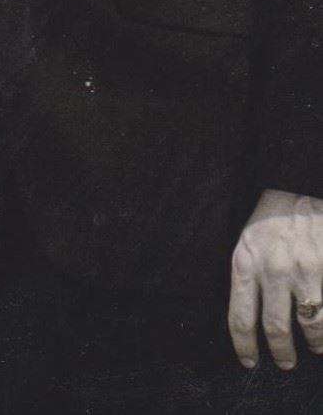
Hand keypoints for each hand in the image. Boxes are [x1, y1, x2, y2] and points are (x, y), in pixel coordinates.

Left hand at [229, 189, 322, 369]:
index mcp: (243, 264)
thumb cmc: (268, 220)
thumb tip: (248, 315)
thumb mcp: (245, 244)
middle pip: (275, 328)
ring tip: (314, 348)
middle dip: (281, 353)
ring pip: (309, 324)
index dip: (244, 346)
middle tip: (285, 362)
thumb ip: (247, 277)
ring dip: (313, 343)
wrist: (295, 190)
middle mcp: (270, 271)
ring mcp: (301, 271)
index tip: (248, 361)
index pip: (239, 317)